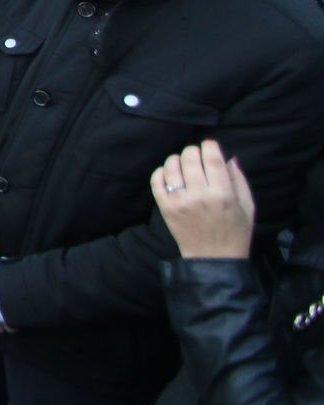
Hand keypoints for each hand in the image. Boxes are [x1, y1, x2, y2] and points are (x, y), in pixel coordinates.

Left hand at [151, 140, 255, 259]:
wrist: (213, 259)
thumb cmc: (235, 232)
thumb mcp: (248, 207)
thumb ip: (239, 180)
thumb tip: (229, 158)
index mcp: (222, 194)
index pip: (212, 158)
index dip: (210, 145)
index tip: (210, 145)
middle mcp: (199, 196)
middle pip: (190, 157)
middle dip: (194, 151)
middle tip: (198, 156)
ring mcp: (179, 201)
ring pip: (172, 165)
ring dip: (177, 159)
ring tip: (184, 165)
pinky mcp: (165, 208)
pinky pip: (156, 180)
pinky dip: (161, 172)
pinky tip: (170, 174)